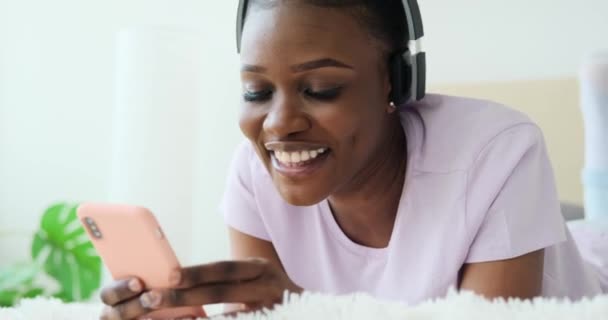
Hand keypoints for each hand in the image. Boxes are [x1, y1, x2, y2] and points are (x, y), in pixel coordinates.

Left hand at [99, 258, 301, 318]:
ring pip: (228, 317)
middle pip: (222, 292)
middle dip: (184, 296)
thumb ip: (226, 282)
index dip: (198, 272)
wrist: (308, 311)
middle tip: (151, 299)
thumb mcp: (255, 280)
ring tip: (163, 319)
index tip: (169, 275)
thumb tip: (176, 282)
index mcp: (260, 269)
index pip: (225, 269)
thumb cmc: (268, 295)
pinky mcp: (272, 318)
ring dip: (193, 319)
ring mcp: (272, 309)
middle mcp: (268, 287)